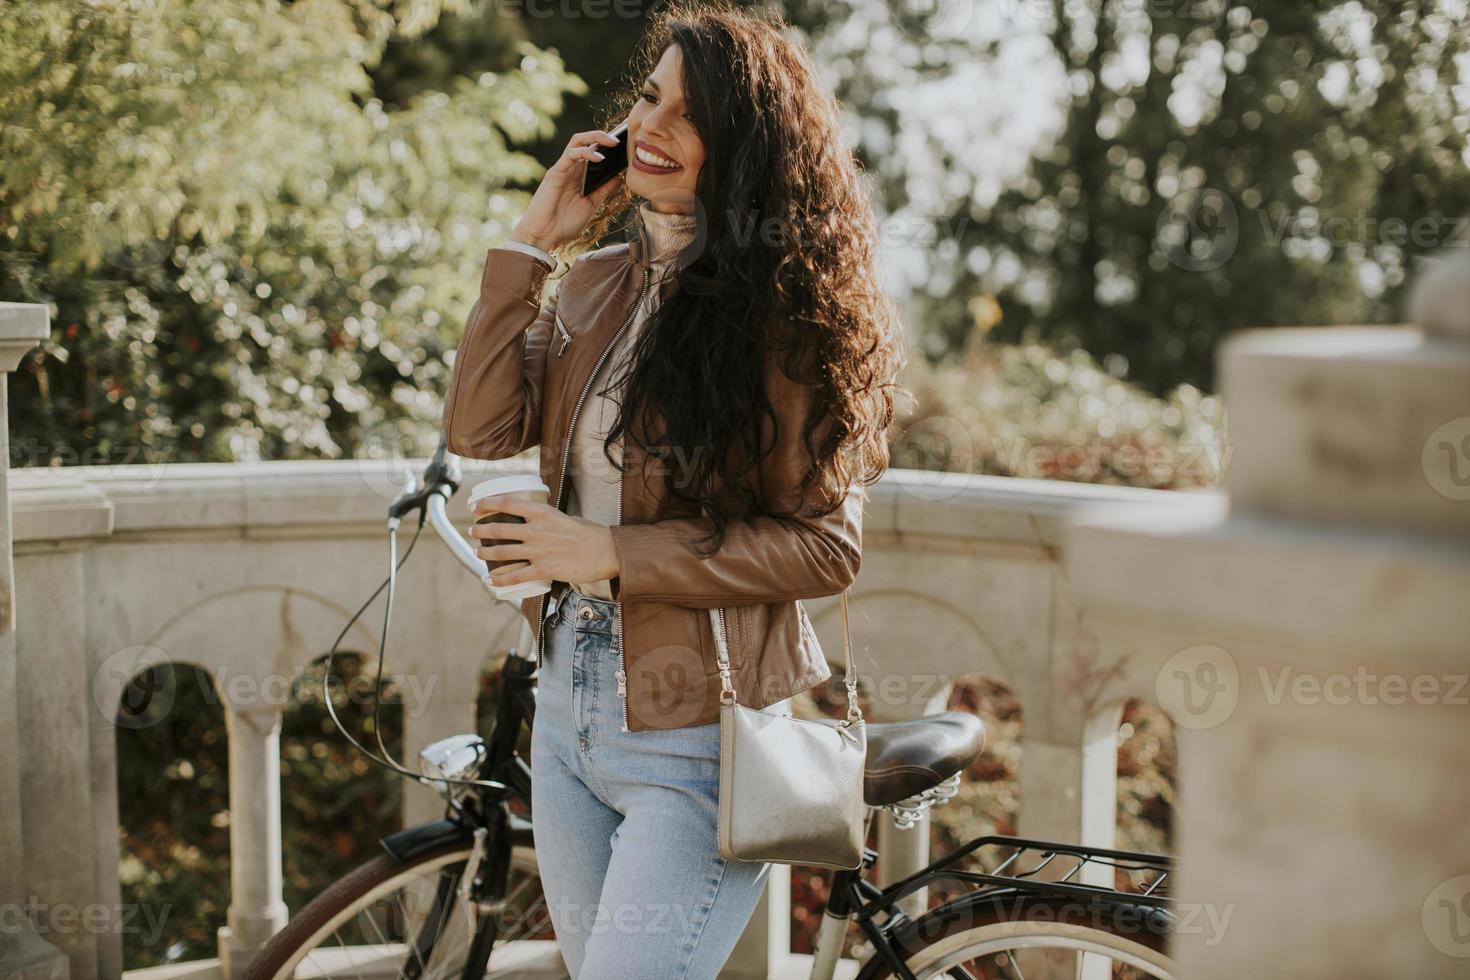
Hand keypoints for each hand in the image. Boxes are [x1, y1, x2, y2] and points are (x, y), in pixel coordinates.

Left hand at [468, 495, 620, 587]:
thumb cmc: (589, 534)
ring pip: (502, 552)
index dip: (487, 504)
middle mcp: (536, 530)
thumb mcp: (565, 517)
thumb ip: (548, 521)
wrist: (606, 552)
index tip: (475, 507)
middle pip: (498, 529)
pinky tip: (490, 580)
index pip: (507, 504)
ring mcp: (539, 551)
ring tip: (477, 553)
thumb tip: (536, 525)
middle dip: (480, 531)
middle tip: (473, 532)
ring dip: (484, 553)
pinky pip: (515, 576)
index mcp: (542, 512)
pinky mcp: (544, 570)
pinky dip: (499, 579)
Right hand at [511, 124, 627, 253]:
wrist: (544, 236)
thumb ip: (604, 190)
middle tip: (622, 138)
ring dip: (596, 138)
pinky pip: (570, 155)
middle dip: (603, 136)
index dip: (607, 144)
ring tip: (613, 142)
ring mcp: (563, 169)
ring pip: (577, 142)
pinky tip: (599, 158)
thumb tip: (620, 177)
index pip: (593, 151)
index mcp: (580, 175)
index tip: (626, 143)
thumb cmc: (564, 223)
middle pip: (586, 141)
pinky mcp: (555, 173)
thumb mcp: (591, 205)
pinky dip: (585, 153)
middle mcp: (571, 168)